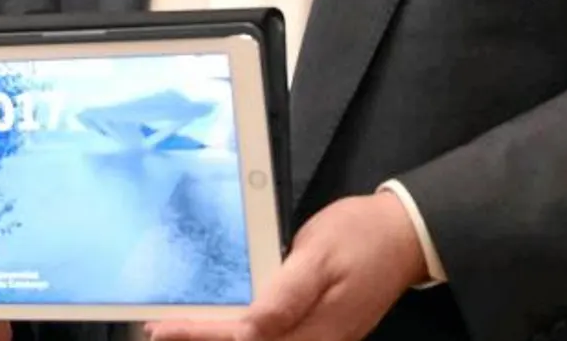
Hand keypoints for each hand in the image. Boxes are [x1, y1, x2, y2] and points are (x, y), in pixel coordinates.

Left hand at [148, 192, 428, 340]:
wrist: (404, 237)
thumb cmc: (361, 236)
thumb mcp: (320, 253)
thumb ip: (285, 294)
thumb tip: (249, 327)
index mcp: (312, 323)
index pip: (245, 338)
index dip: (201, 335)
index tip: (163, 328)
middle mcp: (316, 340)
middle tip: (161, 331)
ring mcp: (320, 339)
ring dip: (221, 339)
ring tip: (181, 330)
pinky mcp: (322, 332)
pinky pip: (276, 339)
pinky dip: (243, 335)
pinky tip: (222, 326)